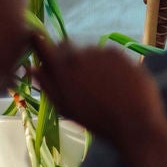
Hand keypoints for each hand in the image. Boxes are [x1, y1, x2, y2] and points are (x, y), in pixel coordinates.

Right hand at [27, 34, 166, 149]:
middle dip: (71, 58)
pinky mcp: (120, 53)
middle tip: (82, 79)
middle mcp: (78, 55)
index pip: (43, 43)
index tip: (47, 51)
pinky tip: (118, 82)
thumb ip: (48, 85)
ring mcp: (100, 52)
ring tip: (104, 86)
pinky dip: (111, 64)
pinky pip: (110, 54)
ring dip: (93, 62)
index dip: (43, 45)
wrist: (134, 123)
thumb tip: (33, 68)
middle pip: (68, 47)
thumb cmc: (96, 120)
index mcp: (60, 69)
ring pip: (91, 51)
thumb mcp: (66, 107)